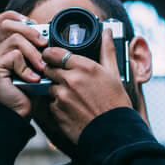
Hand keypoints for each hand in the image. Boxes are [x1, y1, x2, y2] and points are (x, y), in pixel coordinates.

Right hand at [0, 11, 48, 117]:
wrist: (18, 114)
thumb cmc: (29, 90)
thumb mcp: (34, 65)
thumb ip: (35, 49)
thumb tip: (48, 34)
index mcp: (1, 46)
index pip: (2, 19)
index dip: (18, 17)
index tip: (35, 27)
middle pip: (7, 23)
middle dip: (30, 31)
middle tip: (44, 45)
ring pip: (14, 39)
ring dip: (33, 52)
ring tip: (42, 68)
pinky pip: (14, 57)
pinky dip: (27, 67)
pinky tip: (33, 79)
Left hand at [41, 28, 131, 143]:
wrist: (113, 133)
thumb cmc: (115, 103)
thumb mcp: (114, 74)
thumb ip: (107, 50)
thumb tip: (106, 31)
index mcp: (84, 67)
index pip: (55, 53)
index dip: (51, 54)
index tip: (52, 56)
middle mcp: (70, 79)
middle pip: (49, 68)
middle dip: (53, 71)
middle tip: (64, 78)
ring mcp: (61, 96)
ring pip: (49, 86)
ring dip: (56, 88)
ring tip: (72, 96)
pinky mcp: (56, 112)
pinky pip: (50, 103)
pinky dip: (57, 104)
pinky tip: (71, 109)